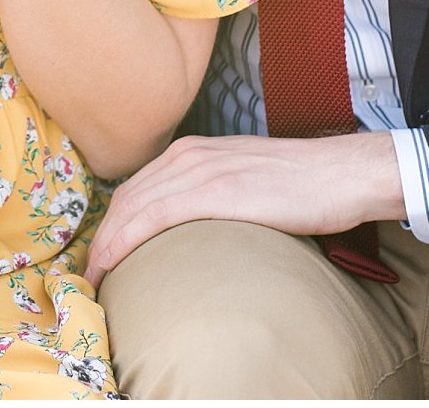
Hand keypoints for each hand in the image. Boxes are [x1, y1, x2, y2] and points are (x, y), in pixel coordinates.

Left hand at [82, 132, 405, 286]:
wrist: (340, 173)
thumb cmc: (303, 184)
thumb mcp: (244, 178)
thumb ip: (214, 191)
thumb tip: (197, 224)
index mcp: (193, 151)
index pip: (136, 188)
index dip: (112, 222)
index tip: (101, 253)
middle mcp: (188, 155)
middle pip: (126, 199)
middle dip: (101, 237)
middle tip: (88, 273)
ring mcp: (199, 170)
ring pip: (132, 208)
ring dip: (106, 245)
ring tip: (93, 277)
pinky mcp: (213, 191)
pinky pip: (154, 217)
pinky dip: (126, 240)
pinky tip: (113, 262)